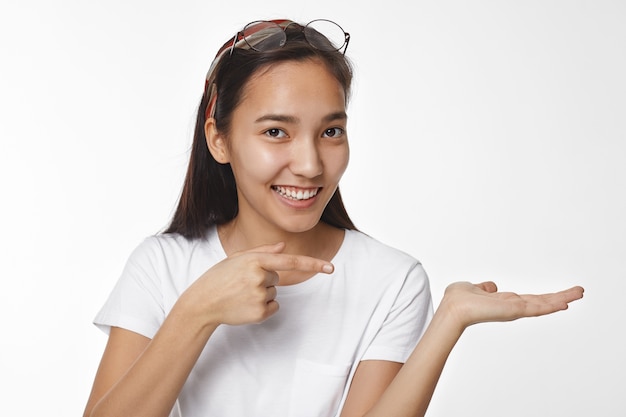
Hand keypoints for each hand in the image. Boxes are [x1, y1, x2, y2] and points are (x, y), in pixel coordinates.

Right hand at [179, 242, 333, 326]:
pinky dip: (263, 307)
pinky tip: (245, 305)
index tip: (330, 268)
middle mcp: (259, 277)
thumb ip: (262, 252)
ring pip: (274, 293)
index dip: (313, 264)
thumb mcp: (237, 259)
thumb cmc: (219, 277)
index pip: (290, 262)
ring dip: (262, 293)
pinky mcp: (260, 313)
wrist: (202, 302)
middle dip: (264, 279)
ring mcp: (260, 296)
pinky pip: (273, 307)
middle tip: (242, 283)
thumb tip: (283, 246)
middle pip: (277, 278)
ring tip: (240, 294)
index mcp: (255, 261)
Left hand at [440, 281, 583, 328]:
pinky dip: (551, 305)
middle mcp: (512, 307)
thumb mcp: (473, 288)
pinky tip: (565, 303)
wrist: (453, 309)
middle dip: (560, 297)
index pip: (529, 300)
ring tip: (579, 293)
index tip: (559, 296)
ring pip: (543, 304)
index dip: (544, 298)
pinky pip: (537, 308)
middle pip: (541, 302)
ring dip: (562, 299)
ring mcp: (515, 310)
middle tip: (579, 292)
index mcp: (504, 302)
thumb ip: (484, 288)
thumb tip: (491, 286)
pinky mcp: (514, 310)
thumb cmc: (457, 300)